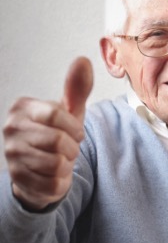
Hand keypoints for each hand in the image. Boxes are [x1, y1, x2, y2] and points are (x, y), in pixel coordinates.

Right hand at [3, 57, 93, 210]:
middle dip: (72, 147)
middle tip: (67, 148)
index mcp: (22, 108)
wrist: (43, 167)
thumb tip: (83, 60)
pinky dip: (60, 180)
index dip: (74, 126)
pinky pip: (53, 182)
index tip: (76, 132)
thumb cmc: (57, 133)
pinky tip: (52, 174)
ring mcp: (11, 154)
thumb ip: (77, 88)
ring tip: (59, 159)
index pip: (55, 114)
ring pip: (56, 163)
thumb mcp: (70, 110)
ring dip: (66, 164)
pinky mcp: (17, 179)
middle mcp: (10, 129)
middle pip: (57, 140)